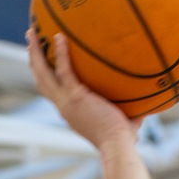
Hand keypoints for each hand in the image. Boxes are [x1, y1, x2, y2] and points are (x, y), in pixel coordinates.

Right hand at [28, 29, 138, 151]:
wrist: (117, 146)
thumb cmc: (122, 140)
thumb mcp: (123, 124)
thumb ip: (130, 113)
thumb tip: (146, 108)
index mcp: (69, 111)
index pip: (51, 90)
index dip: (45, 74)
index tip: (43, 60)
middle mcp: (63, 106)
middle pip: (41, 79)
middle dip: (34, 59)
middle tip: (32, 39)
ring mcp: (66, 101)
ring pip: (43, 73)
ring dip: (36, 52)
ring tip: (33, 32)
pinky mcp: (74, 97)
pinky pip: (63, 70)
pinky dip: (60, 53)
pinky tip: (60, 37)